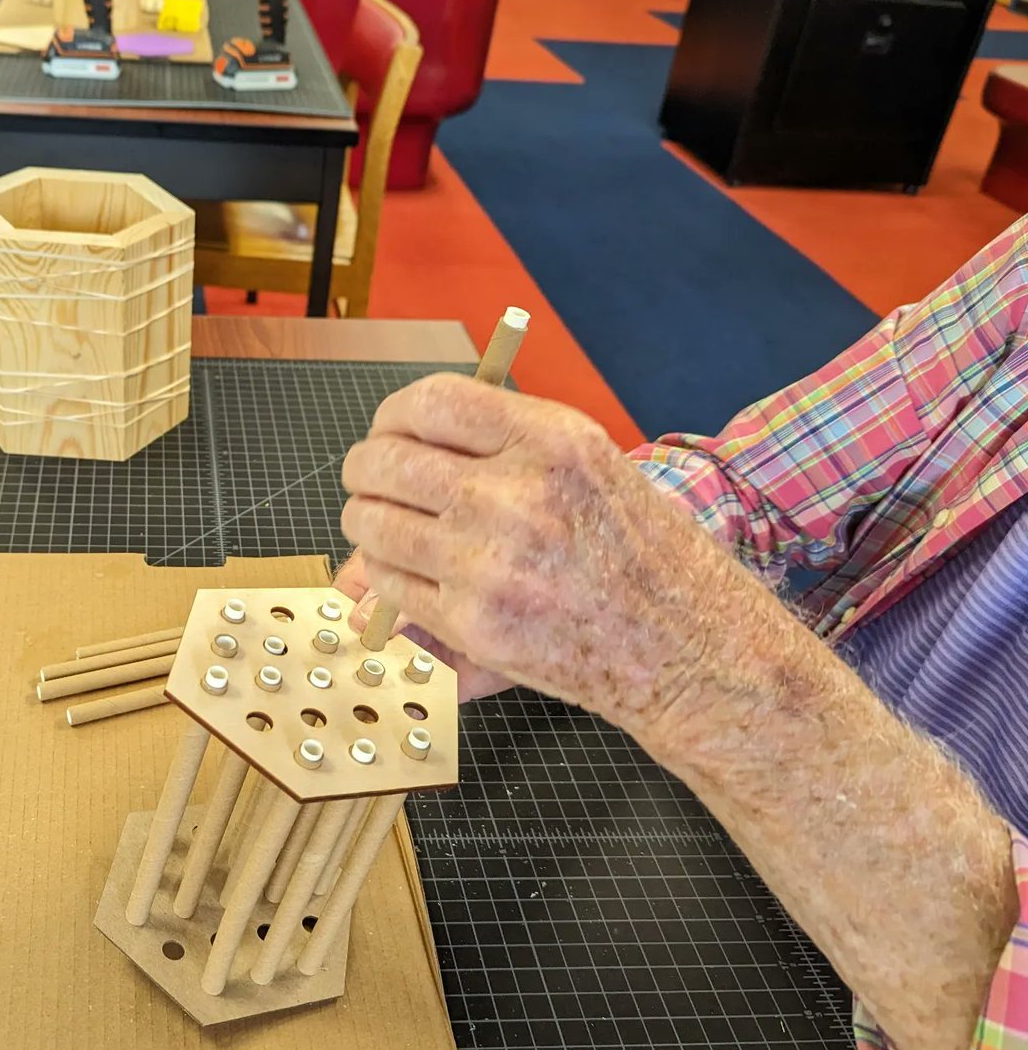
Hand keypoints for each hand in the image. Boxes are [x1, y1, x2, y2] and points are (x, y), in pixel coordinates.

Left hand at [340, 374, 717, 733]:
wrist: (685, 646)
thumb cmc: (641, 554)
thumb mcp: (589, 467)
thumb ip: (502, 447)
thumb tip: (405, 449)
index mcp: (551, 441)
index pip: (432, 403)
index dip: (392, 416)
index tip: (388, 431)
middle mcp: (517, 495)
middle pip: (388, 463)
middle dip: (364, 471)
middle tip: (368, 483)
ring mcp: (490, 563)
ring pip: (375, 525)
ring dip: (365, 524)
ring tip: (381, 529)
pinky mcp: (474, 624)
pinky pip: (390, 585)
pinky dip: (384, 578)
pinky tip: (404, 575)